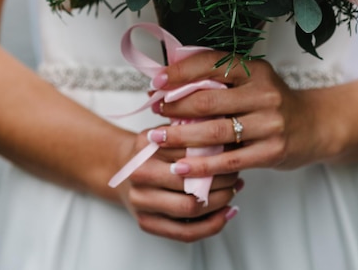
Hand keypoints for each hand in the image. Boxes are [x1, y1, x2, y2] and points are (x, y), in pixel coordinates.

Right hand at [115, 128, 242, 241]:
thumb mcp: (165, 130)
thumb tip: (226, 125)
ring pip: (190, 208)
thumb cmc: (152, 148)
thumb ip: (188, 127)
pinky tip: (227, 212)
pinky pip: (185, 232)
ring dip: (219, 200)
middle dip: (220, 178)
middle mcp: (140, 174)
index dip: (216, 152)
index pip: (189, 151)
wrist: (122, 168)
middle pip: (190, 181)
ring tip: (234, 189)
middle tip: (236, 171)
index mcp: (146, 146)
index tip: (233, 150)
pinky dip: (212, 224)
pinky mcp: (147, 223)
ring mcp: (141, 202)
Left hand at [149, 50, 328, 178]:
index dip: (179, 72)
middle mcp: (264, 93)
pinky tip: (181, 167)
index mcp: (255, 69)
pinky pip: (229, 160)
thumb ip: (220, 78)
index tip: (156, 82)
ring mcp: (269, 123)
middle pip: (208, 100)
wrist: (314, 126)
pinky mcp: (271, 151)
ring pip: (214, 131)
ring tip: (157, 138)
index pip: (211, 64)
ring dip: (180, 136)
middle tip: (154, 110)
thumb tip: (171, 80)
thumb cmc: (272, 101)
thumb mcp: (253, 80)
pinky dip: (201, 166)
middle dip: (174, 105)